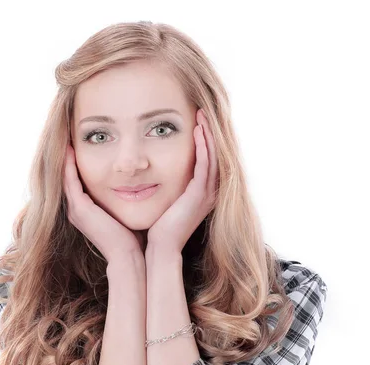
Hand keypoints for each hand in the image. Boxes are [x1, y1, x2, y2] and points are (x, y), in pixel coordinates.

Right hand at [63, 144, 140, 261]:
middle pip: (67, 177)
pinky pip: (70, 180)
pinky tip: (71, 149)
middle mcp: (76, 210)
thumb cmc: (133, 236)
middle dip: (68, 158)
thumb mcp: (125, 211)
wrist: (128, 256)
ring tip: (67, 139)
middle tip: (69, 137)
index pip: (77, 182)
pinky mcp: (79, 208)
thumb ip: (126, 198)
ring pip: (65, 177)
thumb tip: (138, 185)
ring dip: (66, 158)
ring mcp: (76, 209)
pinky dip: (69, 165)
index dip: (77, 164)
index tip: (81, 145)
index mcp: (86, 211)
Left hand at [147, 108, 218, 255]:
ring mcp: (207, 194)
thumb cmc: (157, 227)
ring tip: (201, 115)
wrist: (160, 248)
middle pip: (216, 155)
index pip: (209, 160)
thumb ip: (167, 185)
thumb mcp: (166, 200)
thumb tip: (153, 171)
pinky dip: (203, 147)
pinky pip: (205, 165)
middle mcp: (209, 192)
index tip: (196, 121)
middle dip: (209, 132)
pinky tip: (197, 132)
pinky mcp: (200, 195)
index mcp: (202, 193)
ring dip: (208, 135)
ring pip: (213, 157)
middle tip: (202, 111)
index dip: (205, 140)